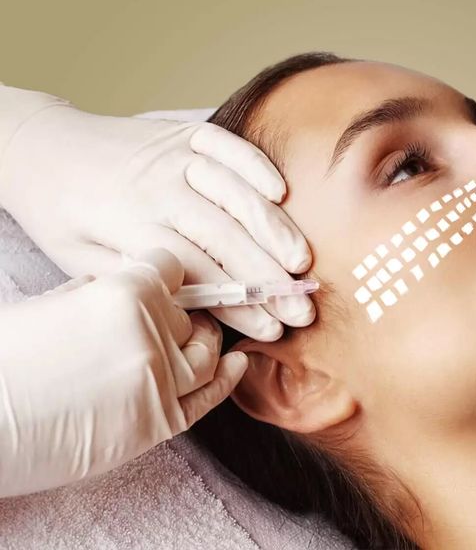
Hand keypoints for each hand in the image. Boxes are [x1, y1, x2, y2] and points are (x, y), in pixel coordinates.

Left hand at [0, 86, 312, 340]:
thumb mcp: (79, 263)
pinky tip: (281, 192)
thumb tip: (194, 313)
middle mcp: (158, 188)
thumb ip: (139, 282)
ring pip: (234, 193)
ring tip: (301, 262)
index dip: (239, 304)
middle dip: (268, 276)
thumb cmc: (60, 214)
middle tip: (302, 308)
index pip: (199, 272)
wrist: (39, 148)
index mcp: (130, 226)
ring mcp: (173, 155)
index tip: (271, 329)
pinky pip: (227, 144)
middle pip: (225, 237)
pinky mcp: (183, 133)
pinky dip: (256, 165)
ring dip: (273, 228)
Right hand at [0, 248, 246, 496]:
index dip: (165, 274)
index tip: (164, 280)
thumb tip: (120, 285)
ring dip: (204, 342)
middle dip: (177, 313)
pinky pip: (207, 396)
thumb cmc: (5, 361)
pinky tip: (237, 364)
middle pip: (187, 314)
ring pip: (205, 353)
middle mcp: (153, 334)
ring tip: (199, 338)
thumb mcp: (50, 303)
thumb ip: (97, 291)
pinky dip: (226, 379)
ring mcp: (160, 380)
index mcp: (126, 293)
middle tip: (169, 318)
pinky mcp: (158, 423)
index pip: (172, 269)